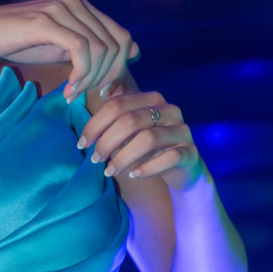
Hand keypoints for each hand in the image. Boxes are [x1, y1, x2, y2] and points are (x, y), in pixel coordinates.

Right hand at [0, 0, 138, 100]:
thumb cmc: (17, 43)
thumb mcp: (61, 47)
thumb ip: (93, 48)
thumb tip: (134, 51)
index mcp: (82, 5)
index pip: (122, 36)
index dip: (121, 67)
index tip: (104, 90)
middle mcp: (75, 2)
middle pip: (116, 44)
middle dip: (108, 76)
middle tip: (89, 95)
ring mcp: (61, 9)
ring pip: (100, 48)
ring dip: (91, 79)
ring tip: (73, 93)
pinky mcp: (46, 22)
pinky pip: (80, 50)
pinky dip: (80, 75)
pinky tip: (68, 89)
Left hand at [79, 86, 201, 190]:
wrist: (183, 170)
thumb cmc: (150, 148)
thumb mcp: (131, 130)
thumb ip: (114, 115)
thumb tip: (85, 96)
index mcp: (152, 99)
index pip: (118, 105)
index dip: (95, 124)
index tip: (82, 143)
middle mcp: (170, 110)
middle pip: (130, 121)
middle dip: (107, 142)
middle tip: (95, 159)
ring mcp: (182, 131)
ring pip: (147, 139)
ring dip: (122, 157)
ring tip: (109, 171)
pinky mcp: (190, 153)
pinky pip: (169, 158)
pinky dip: (148, 168)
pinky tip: (134, 175)